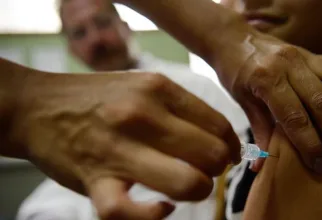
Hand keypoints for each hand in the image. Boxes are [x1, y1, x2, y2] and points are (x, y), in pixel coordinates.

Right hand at [5, 70, 239, 219]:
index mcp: (157, 89)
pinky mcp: (94, 181)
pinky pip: (130, 212)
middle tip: (205, 169)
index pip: (219, 125)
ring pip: (186, 183)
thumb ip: (182, 108)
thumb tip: (223, 138)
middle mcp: (140, 115)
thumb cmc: (99, 97)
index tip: (228, 155)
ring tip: (186, 185)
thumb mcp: (144, 84)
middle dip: (217, 169)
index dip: (231, 146)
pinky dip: (153, 215)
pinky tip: (161, 207)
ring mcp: (116, 149)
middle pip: (211, 155)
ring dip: (197, 191)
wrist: (38, 105)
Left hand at [211, 20, 321, 172]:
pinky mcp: (312, 52)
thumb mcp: (243, 102)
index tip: (319, 165)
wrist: (234, 39)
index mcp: (266, 80)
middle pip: (321, 102)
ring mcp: (303, 55)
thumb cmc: (235, 73)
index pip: (294, 118)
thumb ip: (258, 132)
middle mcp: (288, 65)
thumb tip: (261, 167)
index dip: (309, 144)